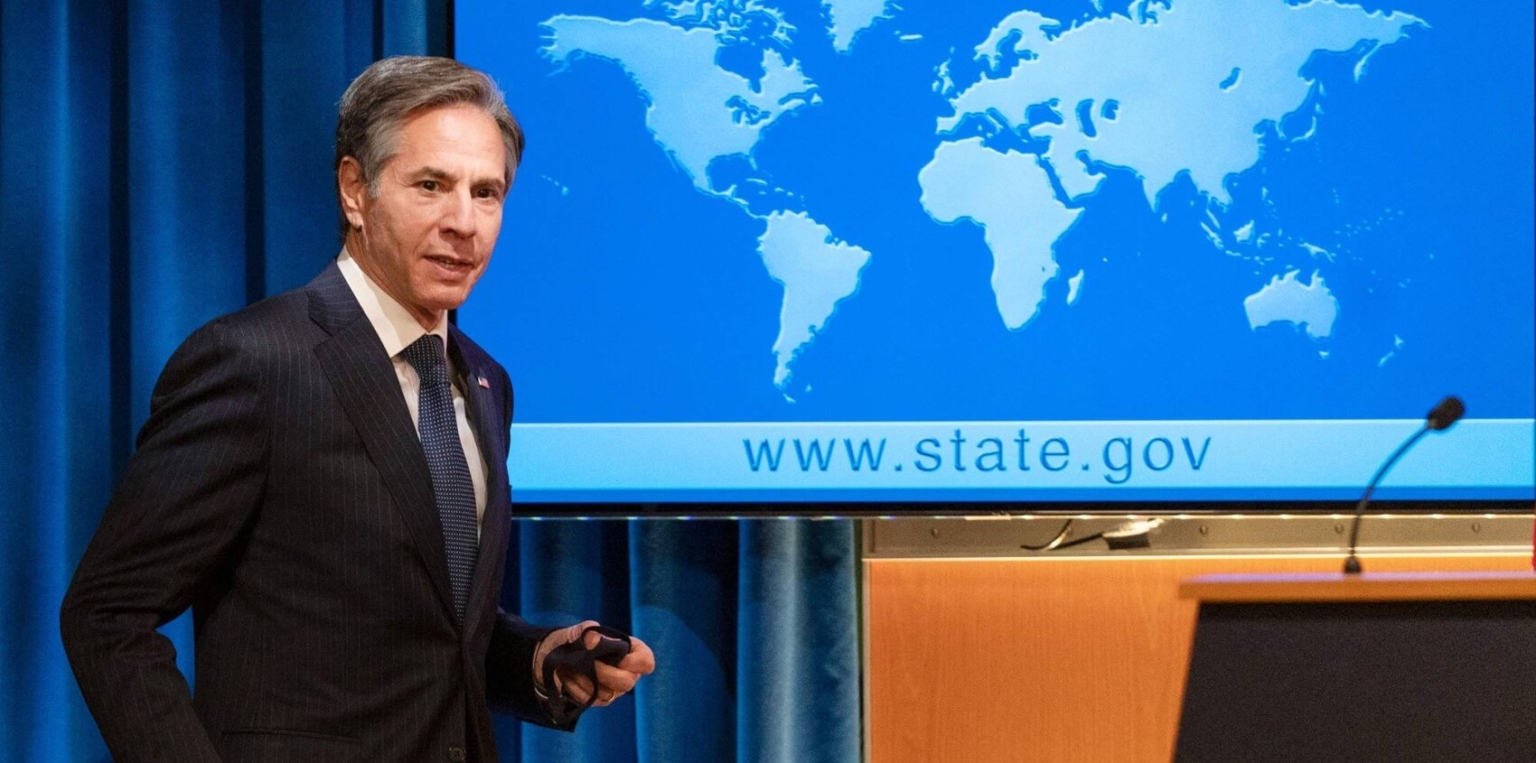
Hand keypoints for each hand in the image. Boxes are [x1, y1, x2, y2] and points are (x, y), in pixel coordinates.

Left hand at [533, 620, 655, 706]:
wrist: (559, 655)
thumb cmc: (579, 639)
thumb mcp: (582, 629)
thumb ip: (588, 630)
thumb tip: (592, 641)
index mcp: (632, 653)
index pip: (646, 663)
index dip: (634, 661)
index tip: (616, 656)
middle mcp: (627, 674)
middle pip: (627, 682)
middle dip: (605, 672)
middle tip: (587, 662)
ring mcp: (613, 690)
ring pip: (607, 694)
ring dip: (586, 680)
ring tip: (570, 667)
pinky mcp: (598, 700)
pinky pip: (590, 700)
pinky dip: (576, 688)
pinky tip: (566, 676)